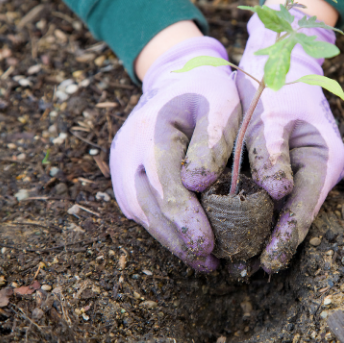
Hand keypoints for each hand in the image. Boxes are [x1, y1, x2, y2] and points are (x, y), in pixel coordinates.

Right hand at [110, 36, 240, 271]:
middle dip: (179, 239)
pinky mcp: (127, 178)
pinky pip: (144, 209)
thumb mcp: (220, 104)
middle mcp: (128, 153)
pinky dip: (165, 229)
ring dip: (172, 240)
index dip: (185, 219)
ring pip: (143, 213)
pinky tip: (189, 244)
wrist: (177, 78)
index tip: (207, 245)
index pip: (165, 185)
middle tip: (210, 264)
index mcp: (152, 131)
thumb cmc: (206, 91)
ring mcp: (122, 167)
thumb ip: (212, 140)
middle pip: (150, 206)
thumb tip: (197, 184)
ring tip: (205, 262)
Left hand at [236, 9, 343, 272]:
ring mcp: (307, 171)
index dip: (286, 238)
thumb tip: (277, 192)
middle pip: (297, 216)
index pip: (304, 208)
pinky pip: (276, 198)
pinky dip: (259, 214)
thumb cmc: (277, 86)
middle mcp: (320, 170)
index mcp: (324, 159)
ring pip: (286, 210)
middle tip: (246, 271)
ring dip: (265, 233)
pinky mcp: (291, 169)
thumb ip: (272, 153)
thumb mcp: (272, 116)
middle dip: (274, 243)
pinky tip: (237, 229)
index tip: (267, 263)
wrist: (281, 61)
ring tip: (239, 260)